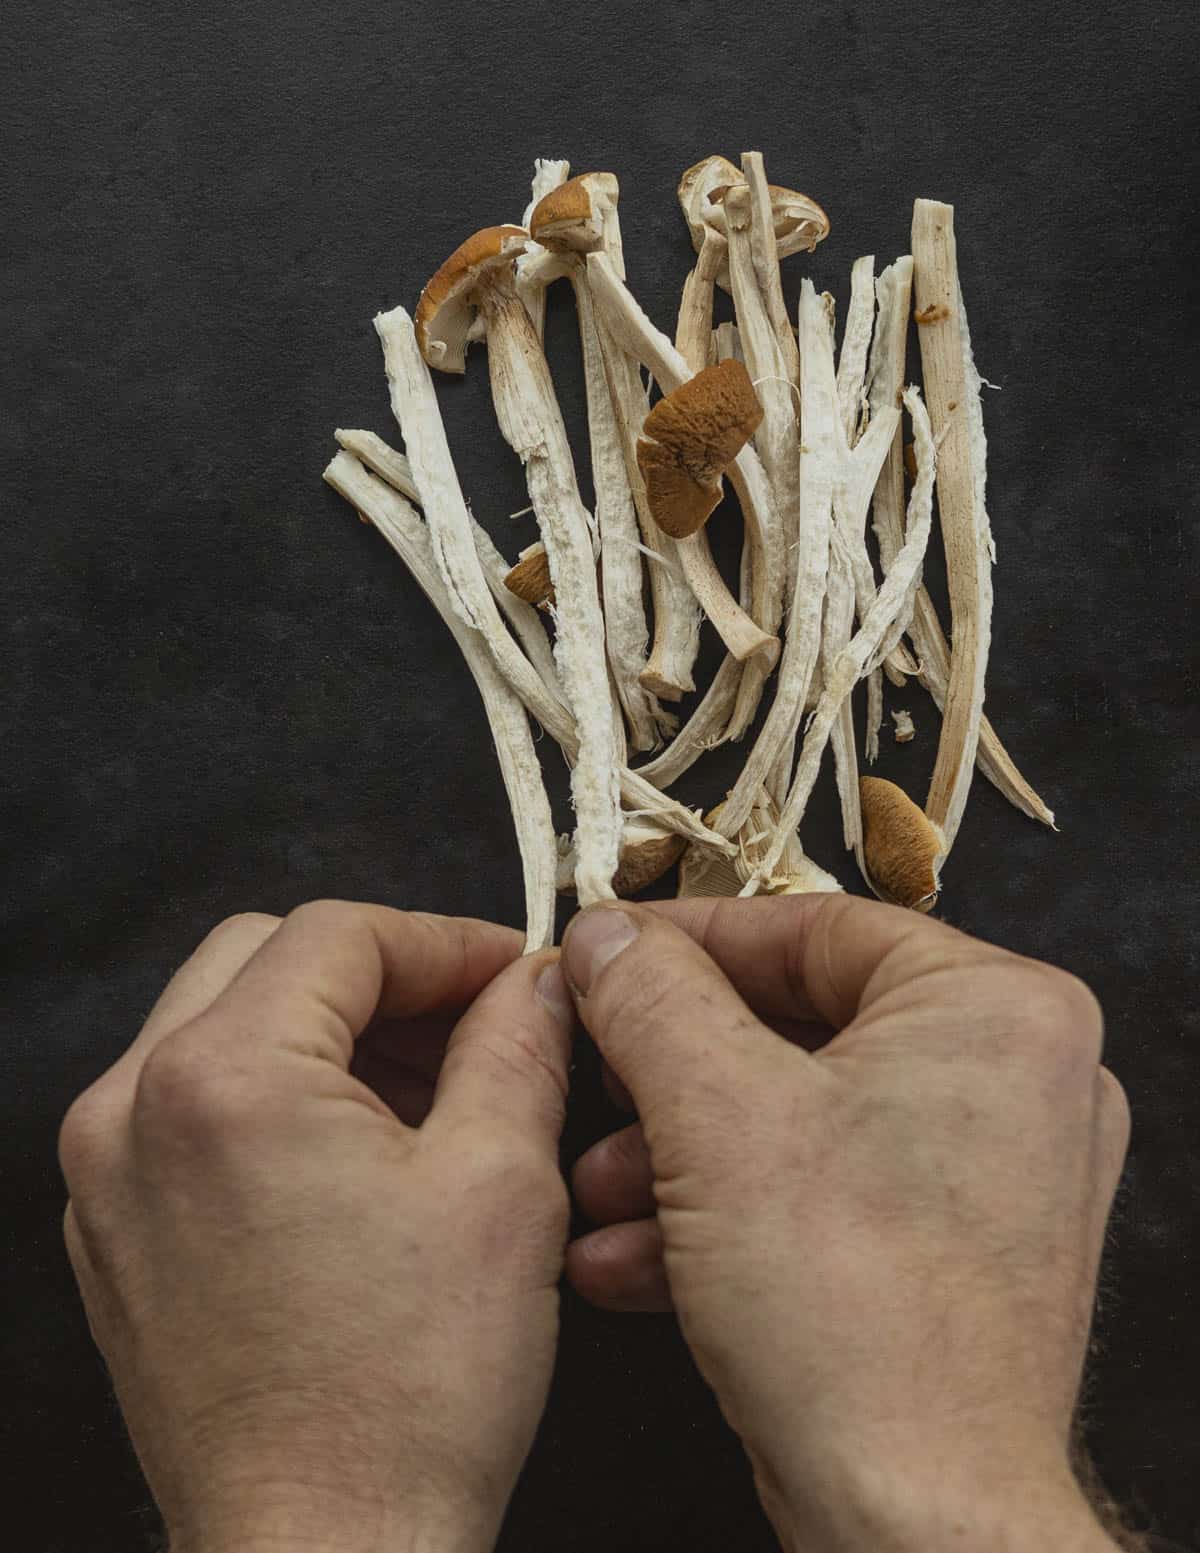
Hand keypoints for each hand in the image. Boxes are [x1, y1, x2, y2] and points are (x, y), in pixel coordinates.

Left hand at [59, 903, 574, 1552]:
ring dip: (327, 1033)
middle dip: (380, 976)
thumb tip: (531, 979)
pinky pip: (190, 1108)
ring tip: (428, 1096)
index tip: (512, 975)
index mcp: (221, 1078)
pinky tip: (357, 1158)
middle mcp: (131, 1110)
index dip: (444, 942)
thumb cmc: (410, 1391)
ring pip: (220, 1026)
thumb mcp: (501, 1186)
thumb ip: (517, 1044)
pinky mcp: (112, 1234)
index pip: (338, 934)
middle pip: (263, 959)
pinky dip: (275, 1096)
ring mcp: (106, 1177)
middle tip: (472, 1024)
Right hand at [562, 896, 1128, 1552]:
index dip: (692, 940)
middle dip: (673, 1073)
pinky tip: (630, 1259)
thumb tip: (609, 934)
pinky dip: (729, 1214)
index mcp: (997, 1010)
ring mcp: (994, 1177)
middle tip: (594, 1071)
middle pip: (804, 1029)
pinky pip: (828, 1194)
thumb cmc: (850, 1309)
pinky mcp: (956, 1257)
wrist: (915, 1520)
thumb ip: (652, 998)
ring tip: (596, 1188)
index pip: (819, 928)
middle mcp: (1018, 1081)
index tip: (608, 953)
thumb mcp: (716, 1113)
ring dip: (683, 1154)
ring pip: (804, 1121)